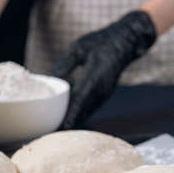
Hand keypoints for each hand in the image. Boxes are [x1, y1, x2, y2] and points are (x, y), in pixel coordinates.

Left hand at [54, 10, 156, 128]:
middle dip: (69, 121)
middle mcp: (102, 88)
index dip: (71, 114)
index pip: (81, 99)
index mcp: (95, 76)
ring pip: (88, 111)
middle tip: (52, 130)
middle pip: (84, 110)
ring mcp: (105, 93)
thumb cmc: (100, 42)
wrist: (124, 43)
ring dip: (75, 119)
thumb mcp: (79, 49)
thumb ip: (65, 65)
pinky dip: (80, 113)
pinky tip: (69, 116)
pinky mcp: (104, 94)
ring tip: (58, 127)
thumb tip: (49, 78)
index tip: (61, 125)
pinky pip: (91, 107)